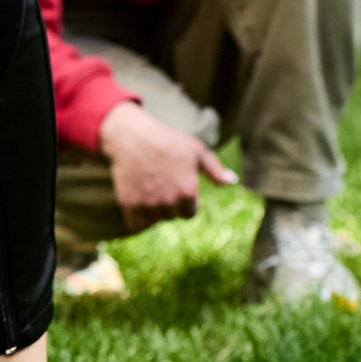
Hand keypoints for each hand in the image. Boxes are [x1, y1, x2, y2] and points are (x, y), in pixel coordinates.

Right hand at [98, 101, 234, 229]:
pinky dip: (138, 221)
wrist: (132, 136)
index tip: (176, 188)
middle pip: (172, 216)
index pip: (190, 213)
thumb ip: (215, 169)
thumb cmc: (168, 142)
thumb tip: (232, 181)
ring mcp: (148, 203)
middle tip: (162, 187)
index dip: (184, 202)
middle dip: (169, 206)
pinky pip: (136, 225)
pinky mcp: (129, 203)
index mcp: (188, 192)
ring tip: (150, 193)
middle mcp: (169, 201)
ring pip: (155, 221)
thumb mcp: (197, 151)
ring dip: (153, 213)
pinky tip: (138, 208)